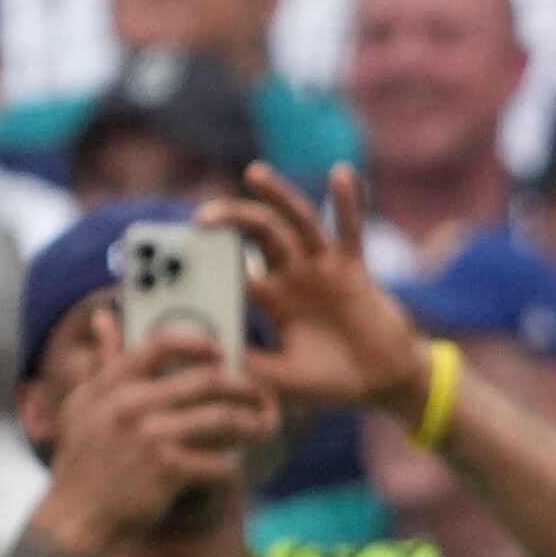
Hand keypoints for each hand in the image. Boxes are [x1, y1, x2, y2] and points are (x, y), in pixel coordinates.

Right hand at [25, 308, 275, 548]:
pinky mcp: (168, 470)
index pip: (160, 345)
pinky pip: (221, 462)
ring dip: (253, 425)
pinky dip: (234, 467)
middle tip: (262, 398)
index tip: (221, 352)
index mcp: (112, 384)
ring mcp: (151, 436)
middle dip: (245, 389)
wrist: (77, 514)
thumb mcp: (83, 404)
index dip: (199, 343)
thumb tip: (105, 318)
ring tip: (264, 430)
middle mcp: (131, 404)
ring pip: (224, 420)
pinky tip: (236, 469)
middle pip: (207, 381)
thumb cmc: (84, 458)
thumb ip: (103, 363)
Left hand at [204, 165, 429, 426]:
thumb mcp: (282, 379)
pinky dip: (348, 202)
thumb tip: (208, 357)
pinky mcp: (355, 271)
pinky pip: (350, 231)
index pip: (230, 270)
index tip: (169, 259)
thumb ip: (250, 365)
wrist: (386, 384)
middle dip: (230, 219)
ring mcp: (323, 269)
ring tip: (254, 173)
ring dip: (277, 195)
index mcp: (271, 298)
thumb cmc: (333, 383)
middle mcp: (293, 275)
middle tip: (201, 218)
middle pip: (257, 233)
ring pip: (297, 222)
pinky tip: (340, 172)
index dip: (203, 264)